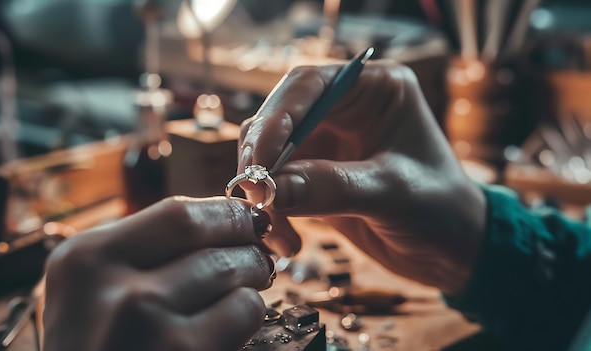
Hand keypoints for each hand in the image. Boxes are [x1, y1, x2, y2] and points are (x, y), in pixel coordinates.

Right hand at [43, 197, 273, 350]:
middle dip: (247, 244)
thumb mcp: (89, 292)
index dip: (225, 214)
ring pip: (235, 274)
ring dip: (252, 280)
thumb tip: (218, 218)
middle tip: (255, 256)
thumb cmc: (95, 348)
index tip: (244, 220)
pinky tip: (228, 326)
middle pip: (213, 240)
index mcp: (84, 259)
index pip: (179, 213)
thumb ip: (138, 250)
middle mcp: (113, 289)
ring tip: (242, 290)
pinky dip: (246, 314)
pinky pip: (243, 313)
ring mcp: (148, 326)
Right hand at [238, 61, 486, 294]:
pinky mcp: (315, 176)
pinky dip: (272, 212)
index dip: (277, 118)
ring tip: (274, 230)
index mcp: (374, 89)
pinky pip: (276, 186)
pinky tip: (287, 241)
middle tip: (255, 196)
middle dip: (262, 158)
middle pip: (279, 118)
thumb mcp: (393, 193)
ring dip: (263, 192)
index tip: (260, 161)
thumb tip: (270, 189)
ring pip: (269, 154)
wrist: (454, 252)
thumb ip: (334, 186)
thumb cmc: (441, 210)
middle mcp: (345, 109)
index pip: (309, 85)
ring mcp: (327, 143)